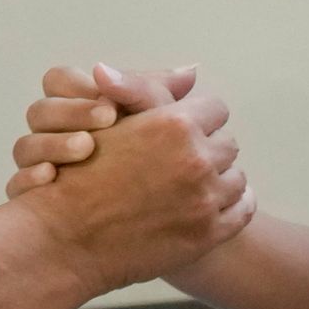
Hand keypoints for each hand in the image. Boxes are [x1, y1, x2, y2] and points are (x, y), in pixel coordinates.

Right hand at [6, 62, 249, 296]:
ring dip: (218, 179)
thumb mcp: (108, 120)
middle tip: (184, 160)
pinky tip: (212, 205)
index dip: (197, 118)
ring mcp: (205, 200)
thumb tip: (191, 70)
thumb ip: (148, 90)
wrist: (66, 238)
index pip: (215, 109)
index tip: (183, 129)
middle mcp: (196, 160)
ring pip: (236, 178)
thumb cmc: (79, 175)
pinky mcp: (208, 234)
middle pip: (228, 143)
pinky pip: (242, 210)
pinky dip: (231, 205)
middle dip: (208, 148)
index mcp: (175, 125)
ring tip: (192, 185)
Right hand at [7, 61, 189, 195]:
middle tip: (106, 117)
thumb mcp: (155, 124)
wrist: (125, 229)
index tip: (114, 102)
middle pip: (39, 111)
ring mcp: (37, 167)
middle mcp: (50, 135)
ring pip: (24, 147)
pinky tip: (50, 178)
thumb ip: (161, 95)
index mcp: (72, 107)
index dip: (84, 88)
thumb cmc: (146, 167)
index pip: (59, 79)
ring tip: (84, 147)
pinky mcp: (30, 199)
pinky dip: (28, 181)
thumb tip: (192, 71)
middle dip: (72, 112)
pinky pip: (15, 185)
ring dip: (52, 145)